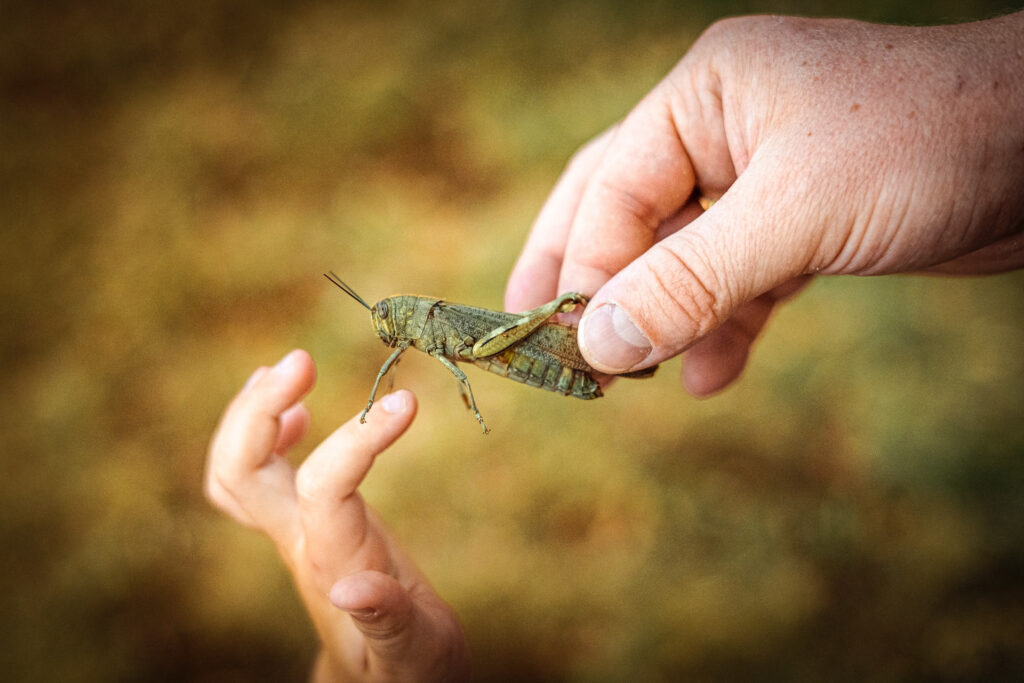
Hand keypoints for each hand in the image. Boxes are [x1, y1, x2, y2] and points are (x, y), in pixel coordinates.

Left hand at [205, 350, 468, 681]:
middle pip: (242, 471)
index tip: (407, 402)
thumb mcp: (414, 653)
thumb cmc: (407, 667)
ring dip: (252, 411)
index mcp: (334, 564)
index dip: (360, 438)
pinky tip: (297, 410)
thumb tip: (355, 588)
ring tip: (289, 368)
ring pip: (235, 469)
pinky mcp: (298, 527)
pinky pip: (255, 476)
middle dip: (259, 410)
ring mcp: (292, 533)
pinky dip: (264, 432)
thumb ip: (390, 621)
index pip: (325, 487)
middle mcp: (300, 543)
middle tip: (301, 360)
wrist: (382, 679)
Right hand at [506, 12, 1023, 395]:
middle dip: (589, 282)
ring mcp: (764, 176)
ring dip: (663, 317)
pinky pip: (740, 277)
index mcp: (704, 95)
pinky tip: (710, 374)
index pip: (611, 187)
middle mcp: (724, 128)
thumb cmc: (924, 147)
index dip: (584, 268)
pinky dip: (724, 324)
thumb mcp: (793, 214)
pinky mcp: (805, 221)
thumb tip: (597, 344)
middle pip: (626, 212)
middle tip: (539, 343)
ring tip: (641, 380)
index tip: (568, 343)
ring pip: (684, 254)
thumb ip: (689, 281)